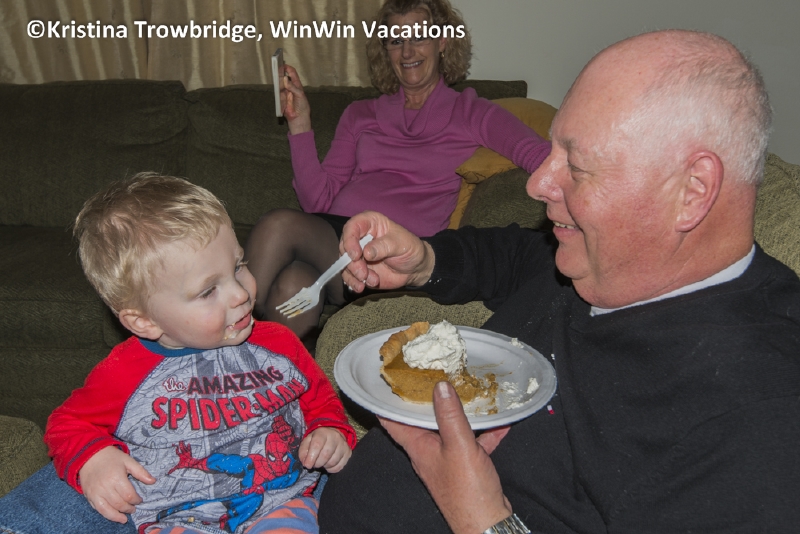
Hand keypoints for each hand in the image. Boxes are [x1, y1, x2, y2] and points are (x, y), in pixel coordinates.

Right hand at [79, 446, 155, 523]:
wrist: (90, 456)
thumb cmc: (111, 457)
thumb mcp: (128, 461)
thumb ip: (141, 472)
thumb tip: (153, 481)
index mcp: (116, 477)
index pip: (129, 495)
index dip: (136, 500)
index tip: (139, 500)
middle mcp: (105, 487)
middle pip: (120, 504)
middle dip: (129, 508)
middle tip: (134, 508)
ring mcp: (96, 493)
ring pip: (109, 509)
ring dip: (119, 515)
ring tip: (126, 517)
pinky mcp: (90, 496)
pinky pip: (99, 510)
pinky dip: (108, 515)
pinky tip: (115, 517)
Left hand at [167, 441, 203, 473]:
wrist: (191, 464)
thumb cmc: (185, 465)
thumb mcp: (178, 466)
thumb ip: (173, 469)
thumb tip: (168, 473)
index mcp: (181, 456)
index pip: (177, 452)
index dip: (176, 449)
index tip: (174, 446)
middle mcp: (183, 453)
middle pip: (181, 448)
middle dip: (180, 444)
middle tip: (179, 440)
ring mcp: (187, 453)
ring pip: (184, 448)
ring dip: (183, 445)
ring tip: (182, 441)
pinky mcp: (190, 453)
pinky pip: (189, 450)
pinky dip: (189, 447)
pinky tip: (188, 444)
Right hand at [280, 64, 310, 133]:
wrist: (298, 117)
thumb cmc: (302, 106)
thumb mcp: (300, 95)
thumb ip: (293, 87)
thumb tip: (286, 79)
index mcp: (297, 85)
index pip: (292, 73)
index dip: (288, 68)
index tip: (283, 65)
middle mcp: (290, 87)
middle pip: (284, 77)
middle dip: (281, 72)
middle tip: (276, 67)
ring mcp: (284, 92)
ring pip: (280, 83)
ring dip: (277, 79)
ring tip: (275, 74)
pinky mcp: (280, 97)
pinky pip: (277, 91)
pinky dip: (276, 87)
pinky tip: (275, 84)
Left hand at [298, 427, 351, 472]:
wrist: (332, 435)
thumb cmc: (317, 440)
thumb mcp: (307, 441)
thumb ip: (303, 451)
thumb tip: (305, 463)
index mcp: (322, 432)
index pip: (317, 445)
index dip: (311, 457)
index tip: (307, 465)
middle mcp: (335, 437)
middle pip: (325, 455)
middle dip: (317, 463)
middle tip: (314, 464)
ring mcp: (343, 445)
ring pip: (333, 462)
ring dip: (324, 466)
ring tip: (322, 462)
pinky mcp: (348, 453)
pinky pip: (339, 466)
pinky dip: (332, 469)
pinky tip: (328, 464)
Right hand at [340, 211, 434, 292]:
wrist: (415, 268)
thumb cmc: (410, 249)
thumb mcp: (401, 244)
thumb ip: (384, 246)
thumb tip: (366, 252)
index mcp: (370, 223)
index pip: (352, 227)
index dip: (350, 240)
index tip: (356, 255)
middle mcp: (360, 237)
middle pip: (345, 247)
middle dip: (352, 263)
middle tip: (363, 274)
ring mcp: (358, 254)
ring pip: (345, 263)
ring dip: (354, 275)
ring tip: (372, 281)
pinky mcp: (358, 268)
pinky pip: (348, 275)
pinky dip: (353, 282)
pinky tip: (361, 287)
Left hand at [380, 382, 512, 533]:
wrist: (487, 523)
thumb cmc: (468, 491)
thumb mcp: (459, 445)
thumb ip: (450, 415)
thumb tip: (440, 387)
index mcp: (418, 447)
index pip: (393, 421)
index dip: (387, 401)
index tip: (387, 382)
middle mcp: (428, 453)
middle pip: (422, 421)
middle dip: (427, 400)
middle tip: (431, 377)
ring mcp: (446, 460)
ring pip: (449, 430)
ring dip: (459, 414)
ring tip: (467, 392)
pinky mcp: (465, 467)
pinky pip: (472, 443)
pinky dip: (483, 432)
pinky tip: (499, 423)